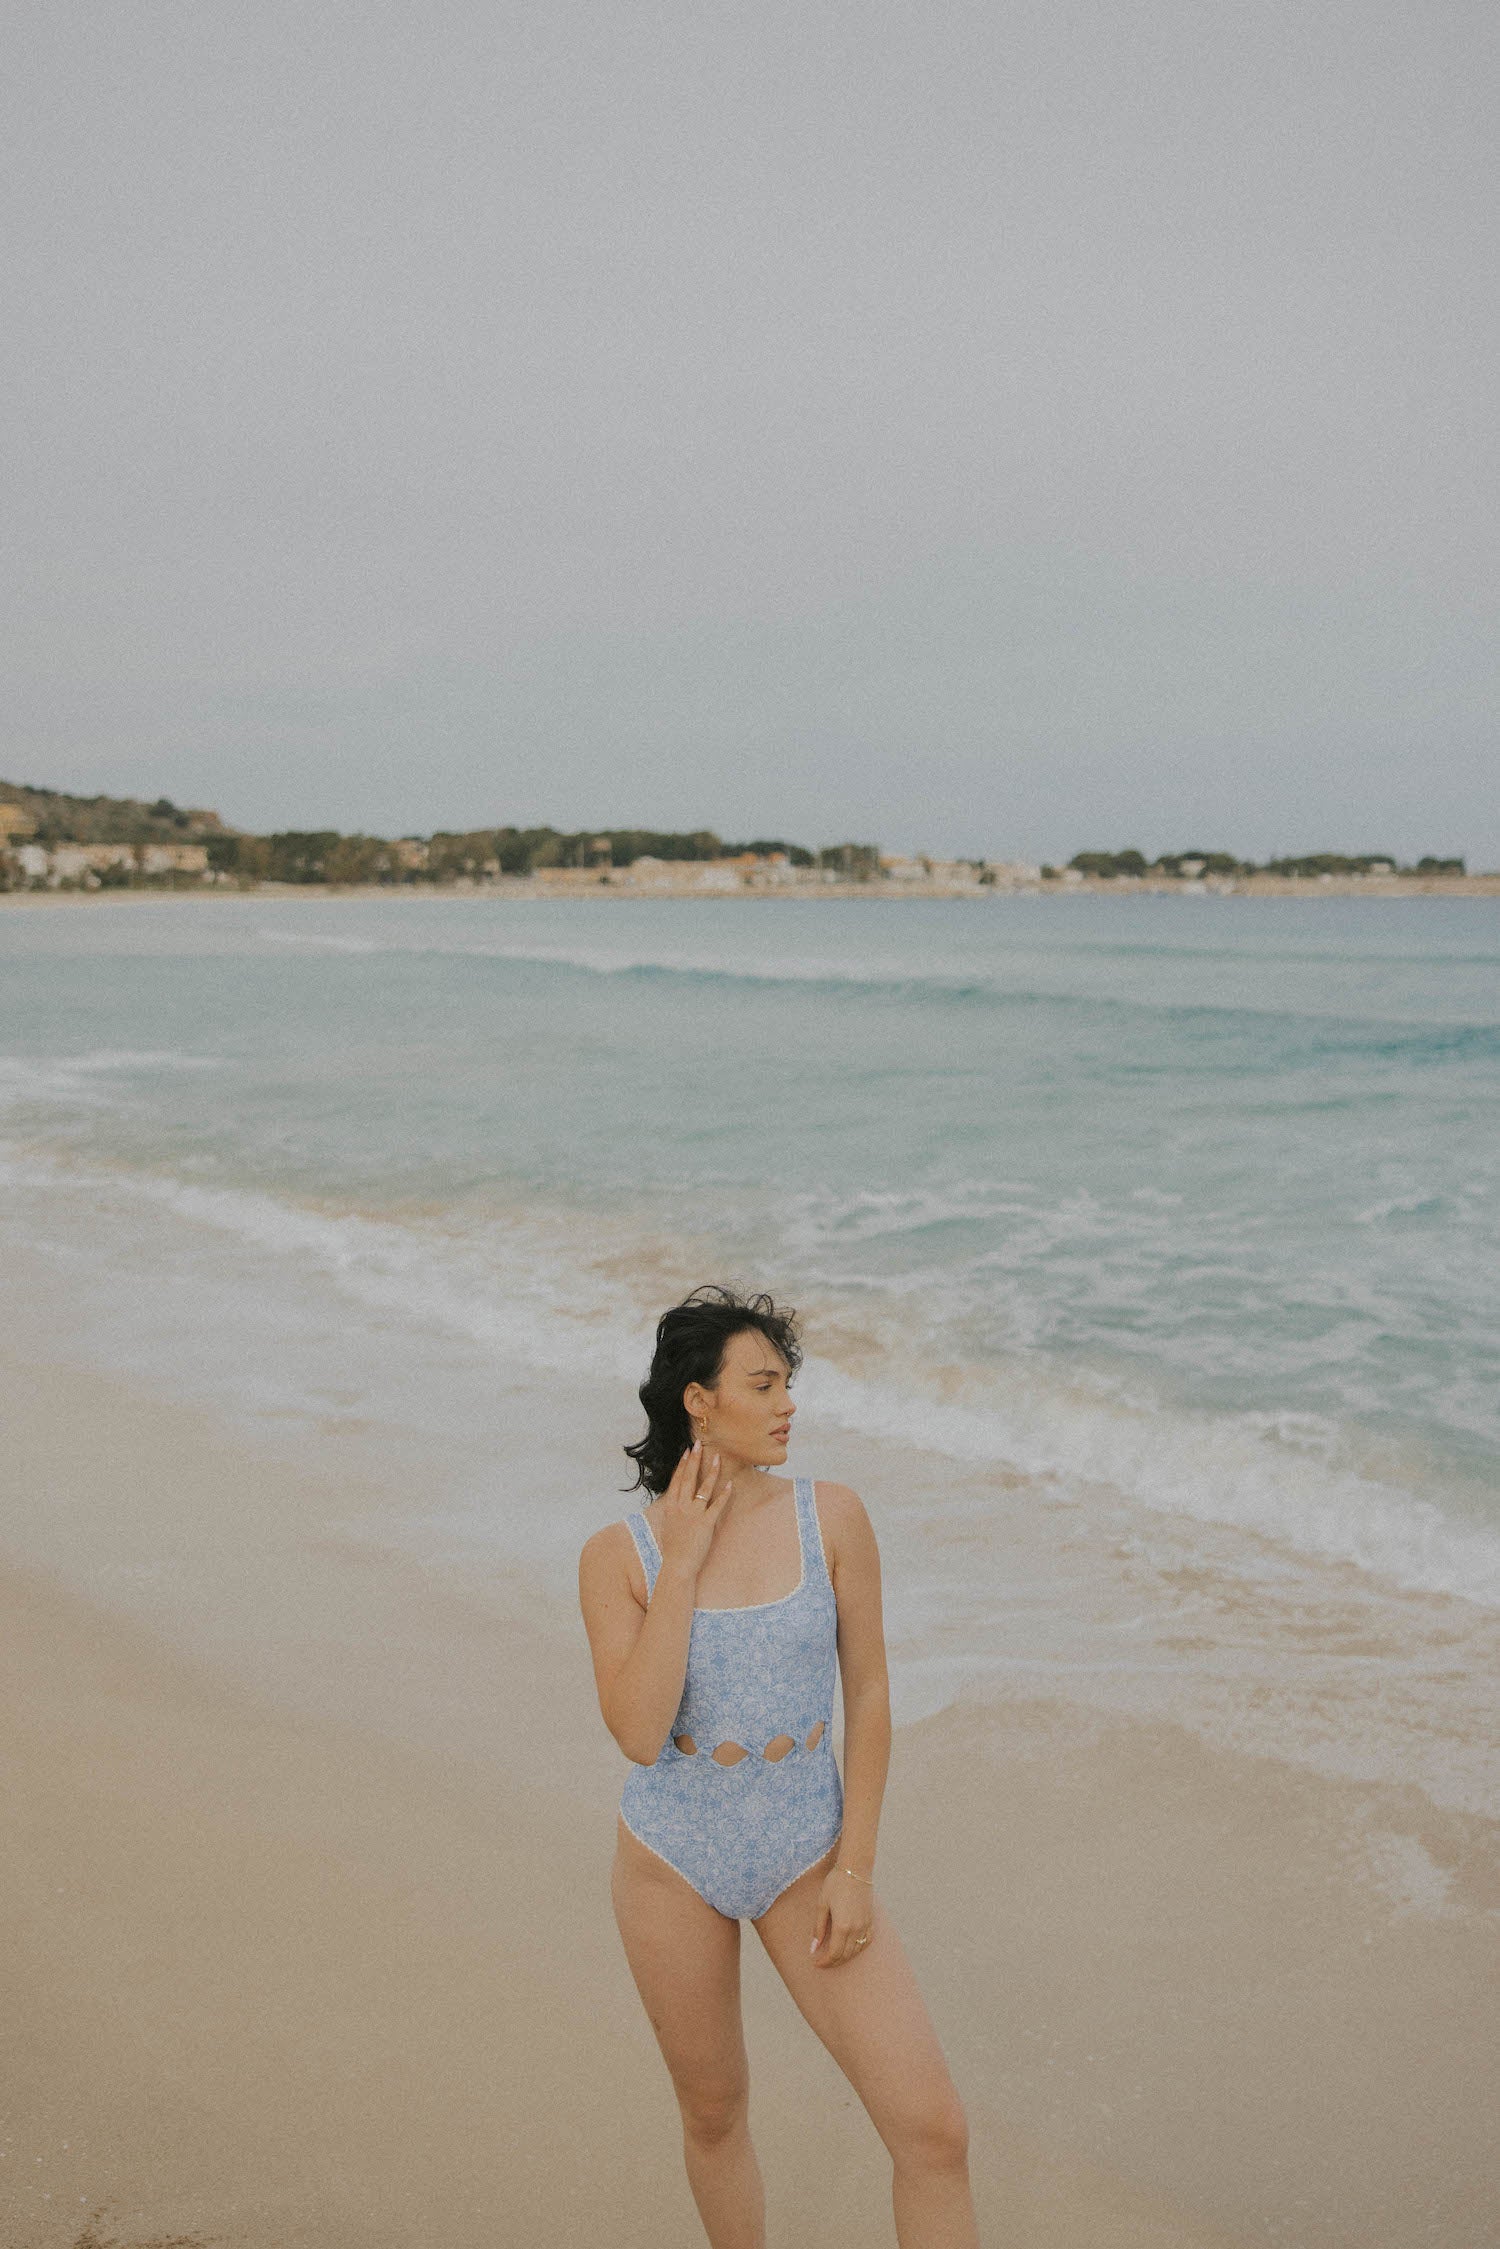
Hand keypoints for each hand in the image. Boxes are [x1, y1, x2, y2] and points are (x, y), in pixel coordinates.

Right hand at [648, 1441, 729, 1581]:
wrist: (677, 1565)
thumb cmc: (672, 1549)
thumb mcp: (668, 1526)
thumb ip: (673, 1512)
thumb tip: (676, 1503)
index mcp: (671, 1507)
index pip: (676, 1480)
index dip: (682, 1465)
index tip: (686, 1452)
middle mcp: (681, 1507)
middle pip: (688, 1478)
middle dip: (694, 1460)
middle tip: (698, 1444)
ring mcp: (693, 1514)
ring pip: (703, 1488)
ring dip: (711, 1472)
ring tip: (717, 1458)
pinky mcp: (706, 1523)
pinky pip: (717, 1505)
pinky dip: (724, 1494)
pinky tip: (730, 1484)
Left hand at [808, 1871, 875, 1966]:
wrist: (855, 1868)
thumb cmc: (835, 1884)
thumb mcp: (822, 1904)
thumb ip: (818, 1928)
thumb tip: (813, 1948)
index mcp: (842, 1926)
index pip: (834, 1954)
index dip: (824, 1962)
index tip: (815, 1963)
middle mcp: (856, 1929)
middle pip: (845, 1955)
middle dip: (833, 1962)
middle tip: (822, 1962)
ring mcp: (866, 1925)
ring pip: (856, 1951)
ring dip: (845, 1957)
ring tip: (833, 1956)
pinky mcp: (871, 1920)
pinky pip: (866, 1942)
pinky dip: (858, 1949)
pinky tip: (850, 1948)